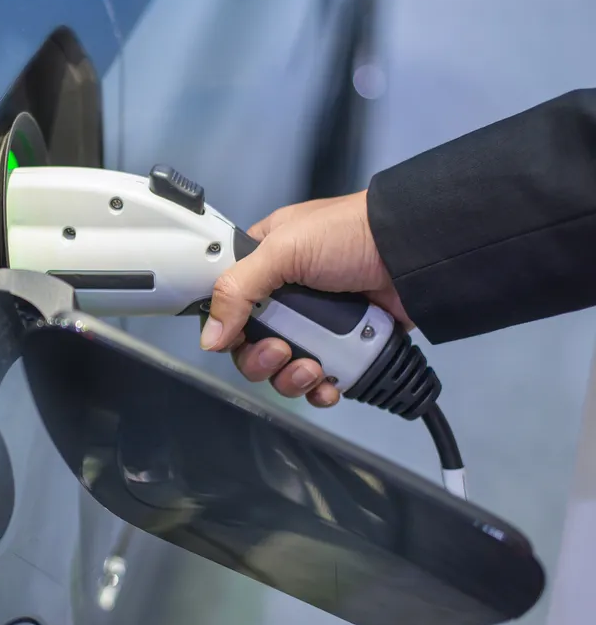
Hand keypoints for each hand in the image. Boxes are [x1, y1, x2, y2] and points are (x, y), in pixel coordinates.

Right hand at [199, 190, 413, 407]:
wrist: (414, 252)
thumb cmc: (347, 235)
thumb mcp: (283, 250)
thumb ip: (237, 291)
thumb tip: (209, 339)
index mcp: (265, 265)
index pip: (230, 306)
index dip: (228, 329)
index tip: (236, 338)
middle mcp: (286, 298)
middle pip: (253, 346)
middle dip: (262, 359)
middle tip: (281, 352)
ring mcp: (317, 325)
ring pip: (284, 369)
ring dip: (291, 378)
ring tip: (312, 369)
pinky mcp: (345, 348)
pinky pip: (320, 380)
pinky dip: (320, 389)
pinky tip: (328, 385)